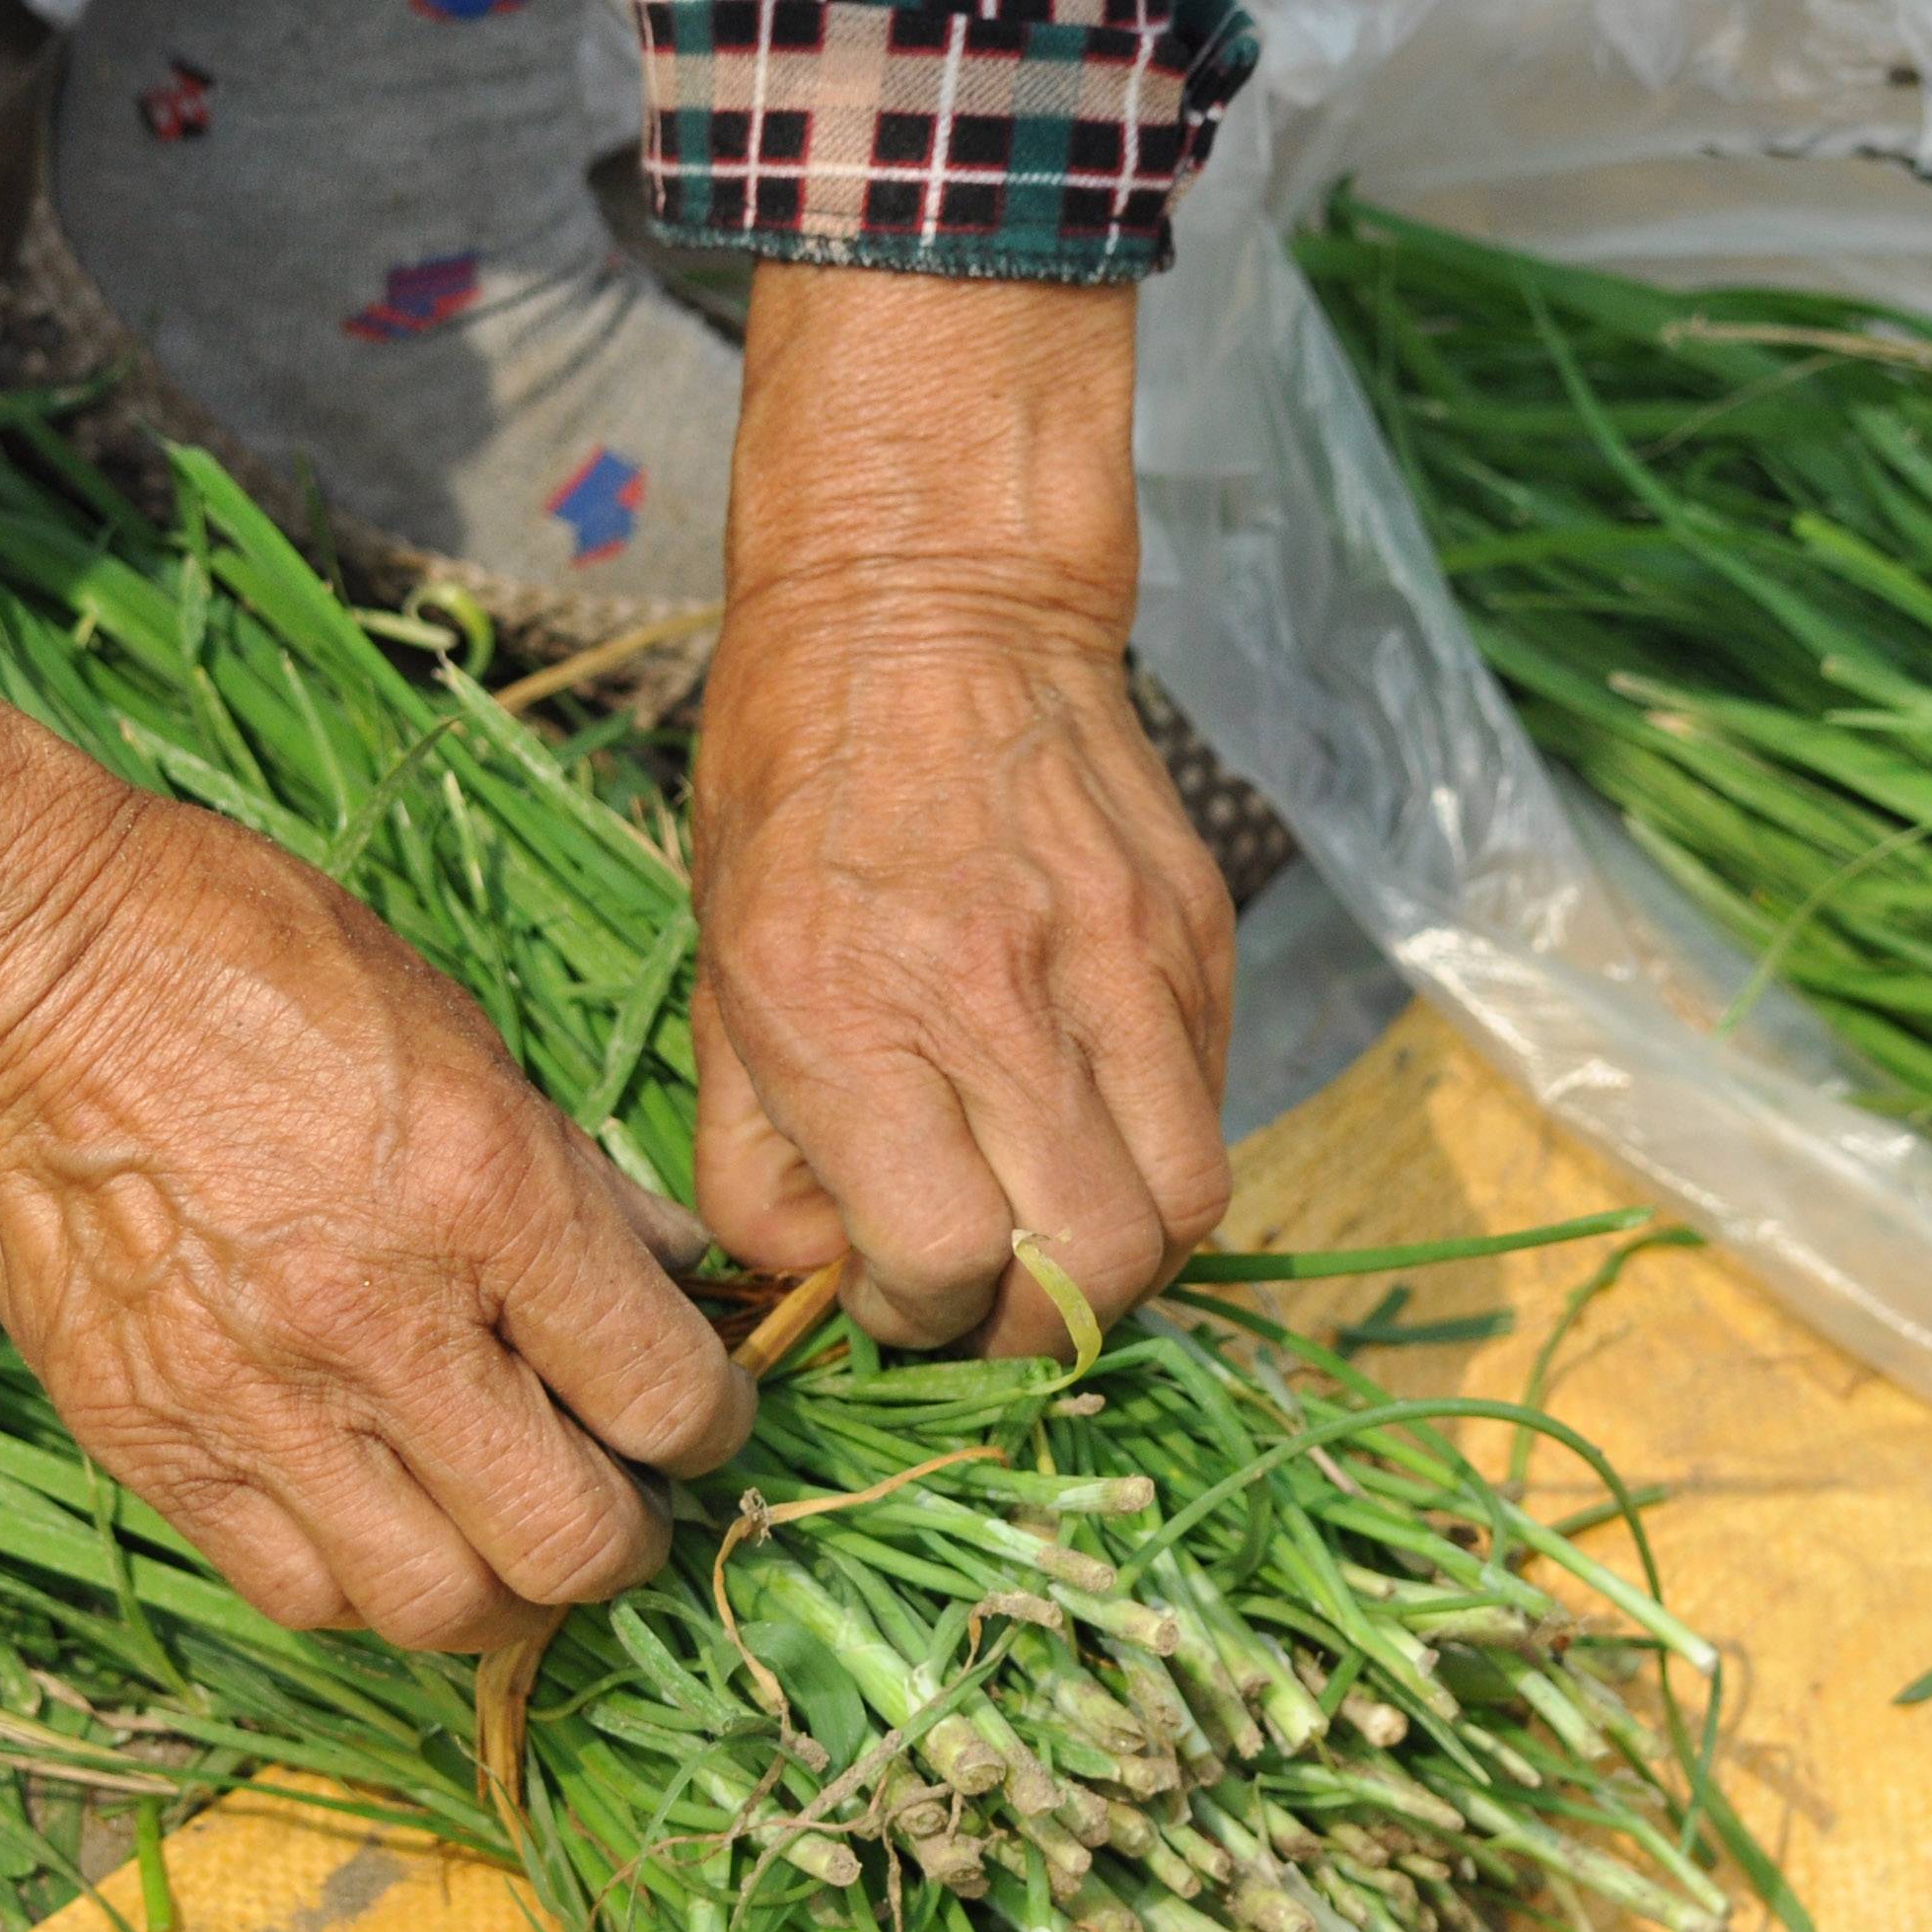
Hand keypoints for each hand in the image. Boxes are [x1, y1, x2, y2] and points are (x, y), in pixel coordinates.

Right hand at [0, 698, 756, 1653]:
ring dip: (500, 1589)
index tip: (693, 1415)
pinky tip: (381, 1522)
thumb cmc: (257, 969)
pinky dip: (363, 1583)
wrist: (25, 975)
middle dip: (625, 1540)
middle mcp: (384, 1327)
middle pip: (570, 1546)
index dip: (711, 1425)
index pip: (665, 1398)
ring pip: (438, 1607)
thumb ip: (577, 1184)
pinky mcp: (155, 1445)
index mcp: (491, 1203)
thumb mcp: (465, 1038)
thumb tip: (667, 1280)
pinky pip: (296, 1592)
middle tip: (618, 1499)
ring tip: (501, 1530)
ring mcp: (259, 1403)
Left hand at [690, 264, 1235, 1355]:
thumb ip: (759, 1158)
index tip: (891, 1286)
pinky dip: (1158, 1164)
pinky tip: (1092, 1133)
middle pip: (1087, 1264)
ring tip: (1052, 1236)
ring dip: (1120, 1263)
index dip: (917, 1312)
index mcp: (854, 1015)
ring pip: (1182, 1211)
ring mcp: (1121, 969)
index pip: (940, 1259)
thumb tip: (823, 1283)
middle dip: (1033, 1326)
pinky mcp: (1197, 939)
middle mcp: (1000, 1002)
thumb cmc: (794, 791)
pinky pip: (1210, 1114)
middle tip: (985, 1297)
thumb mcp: (721, 975)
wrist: (929, 605)